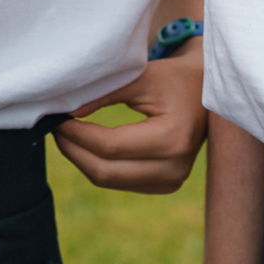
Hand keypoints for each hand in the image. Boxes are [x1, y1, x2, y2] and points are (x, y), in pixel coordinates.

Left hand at [54, 45, 206, 193]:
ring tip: (67, 134)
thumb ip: (104, 94)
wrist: (208, 93)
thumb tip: (65, 113)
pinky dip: (99, 166)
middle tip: (55, 128)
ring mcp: (172, 181)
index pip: (109, 146)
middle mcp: (175, 168)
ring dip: (82, 160)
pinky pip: (120, 182)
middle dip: (73, 151)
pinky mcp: (166, 185)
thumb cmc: (174, 78)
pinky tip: (87, 146)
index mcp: (172, 138)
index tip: (57, 119)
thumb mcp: (141, 77)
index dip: (77, 134)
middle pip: (105, 172)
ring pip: (109, 181)